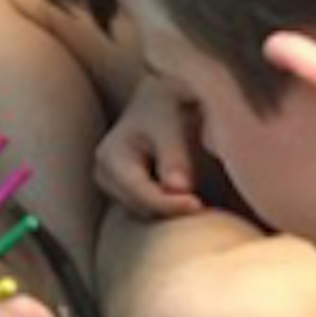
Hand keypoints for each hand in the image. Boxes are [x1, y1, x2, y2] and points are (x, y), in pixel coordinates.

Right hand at [94, 76, 205, 218]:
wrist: (161, 103)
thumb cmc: (165, 107)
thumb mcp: (170, 122)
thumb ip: (174, 155)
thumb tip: (178, 188)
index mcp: (110, 157)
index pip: (139, 192)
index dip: (168, 204)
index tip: (198, 204)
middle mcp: (106, 177)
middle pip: (143, 208)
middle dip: (174, 209)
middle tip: (209, 205)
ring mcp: (116, 189)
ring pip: (149, 213)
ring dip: (174, 211)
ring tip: (205, 200)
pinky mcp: (130, 195)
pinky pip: (153, 211)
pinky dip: (173, 207)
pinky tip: (195, 199)